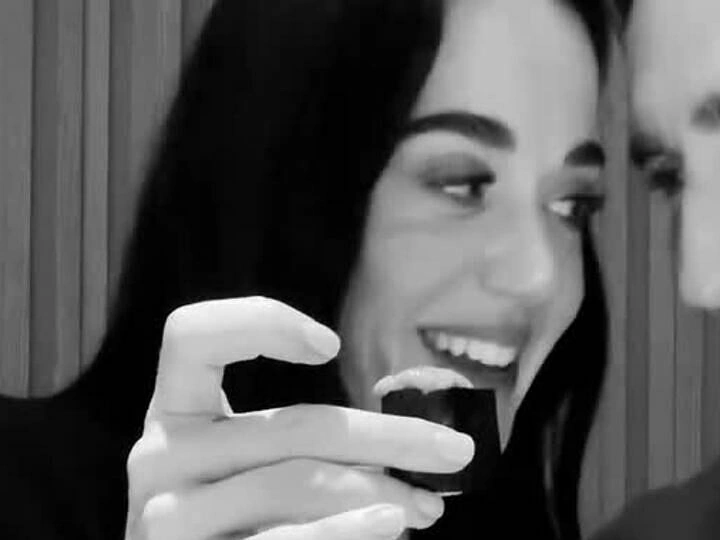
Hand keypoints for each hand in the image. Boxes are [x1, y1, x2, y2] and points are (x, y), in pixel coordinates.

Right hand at [125, 297, 474, 539]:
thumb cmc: (240, 516)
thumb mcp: (258, 462)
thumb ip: (306, 440)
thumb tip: (415, 441)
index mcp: (175, 414)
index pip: (191, 336)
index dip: (259, 321)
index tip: (331, 345)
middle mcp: (157, 457)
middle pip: (286, 426)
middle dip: (383, 435)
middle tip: (452, 450)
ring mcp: (166, 518)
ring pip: (293, 483)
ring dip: (377, 490)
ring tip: (426, 505)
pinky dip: (344, 530)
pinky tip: (388, 524)